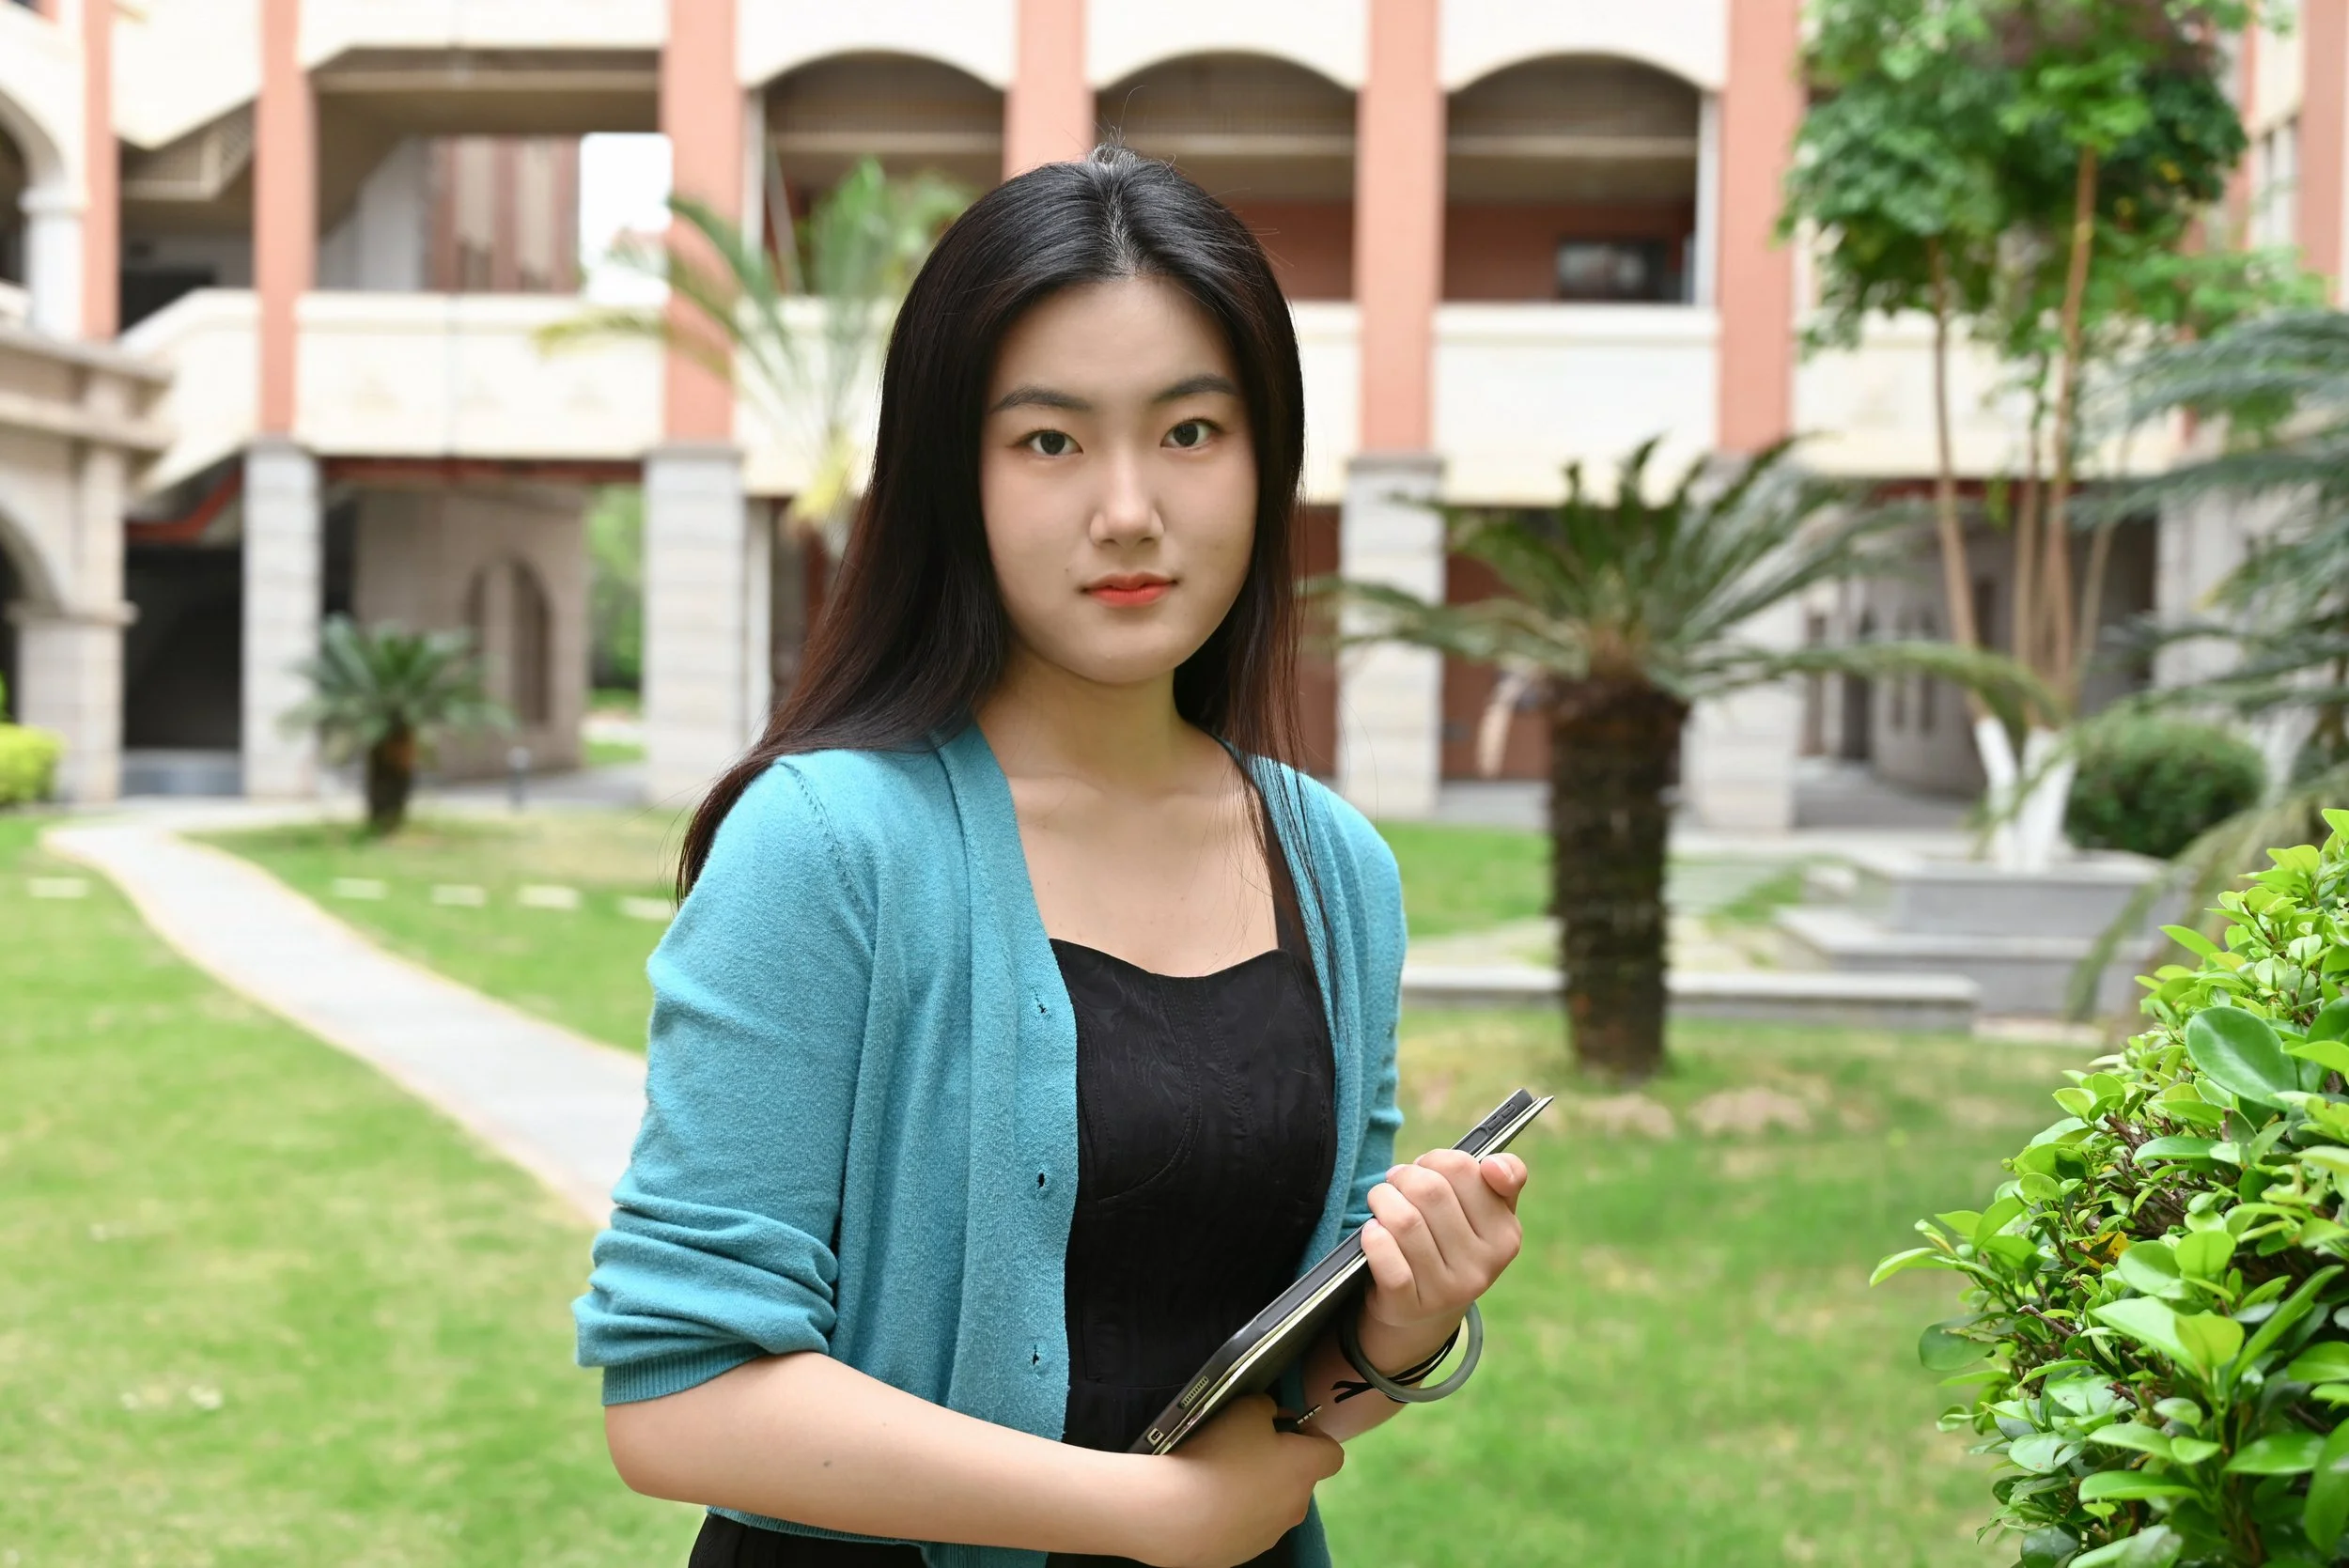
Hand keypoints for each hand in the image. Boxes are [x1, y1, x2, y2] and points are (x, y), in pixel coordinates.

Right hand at [1122, 1394, 1343, 1567]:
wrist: (1175, 1511)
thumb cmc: (1217, 1454)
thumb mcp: (1246, 1408)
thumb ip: (1268, 1408)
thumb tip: (1272, 1419)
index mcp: (1304, 1469)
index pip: (1333, 1453)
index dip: (1313, 1436)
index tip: (1284, 1428)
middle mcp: (1297, 1505)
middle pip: (1300, 1477)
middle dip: (1280, 1461)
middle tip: (1245, 1448)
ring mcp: (1273, 1533)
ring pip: (1275, 1502)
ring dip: (1259, 1488)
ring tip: (1221, 1476)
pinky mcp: (1248, 1551)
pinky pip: (1251, 1523)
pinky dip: (1239, 1512)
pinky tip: (1210, 1502)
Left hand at [1359, 1149, 1527, 1335]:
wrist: (1426, 1309)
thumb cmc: (1454, 1242)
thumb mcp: (1489, 1212)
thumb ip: (1505, 1176)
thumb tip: (1492, 1165)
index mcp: (1505, 1235)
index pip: (1463, 1170)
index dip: (1435, 1160)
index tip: (1427, 1167)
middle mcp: (1482, 1266)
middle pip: (1430, 1191)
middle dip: (1403, 1177)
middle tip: (1395, 1182)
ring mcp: (1447, 1290)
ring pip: (1405, 1221)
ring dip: (1382, 1200)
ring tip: (1380, 1201)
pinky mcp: (1410, 1306)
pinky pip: (1387, 1260)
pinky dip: (1373, 1237)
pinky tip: (1373, 1232)